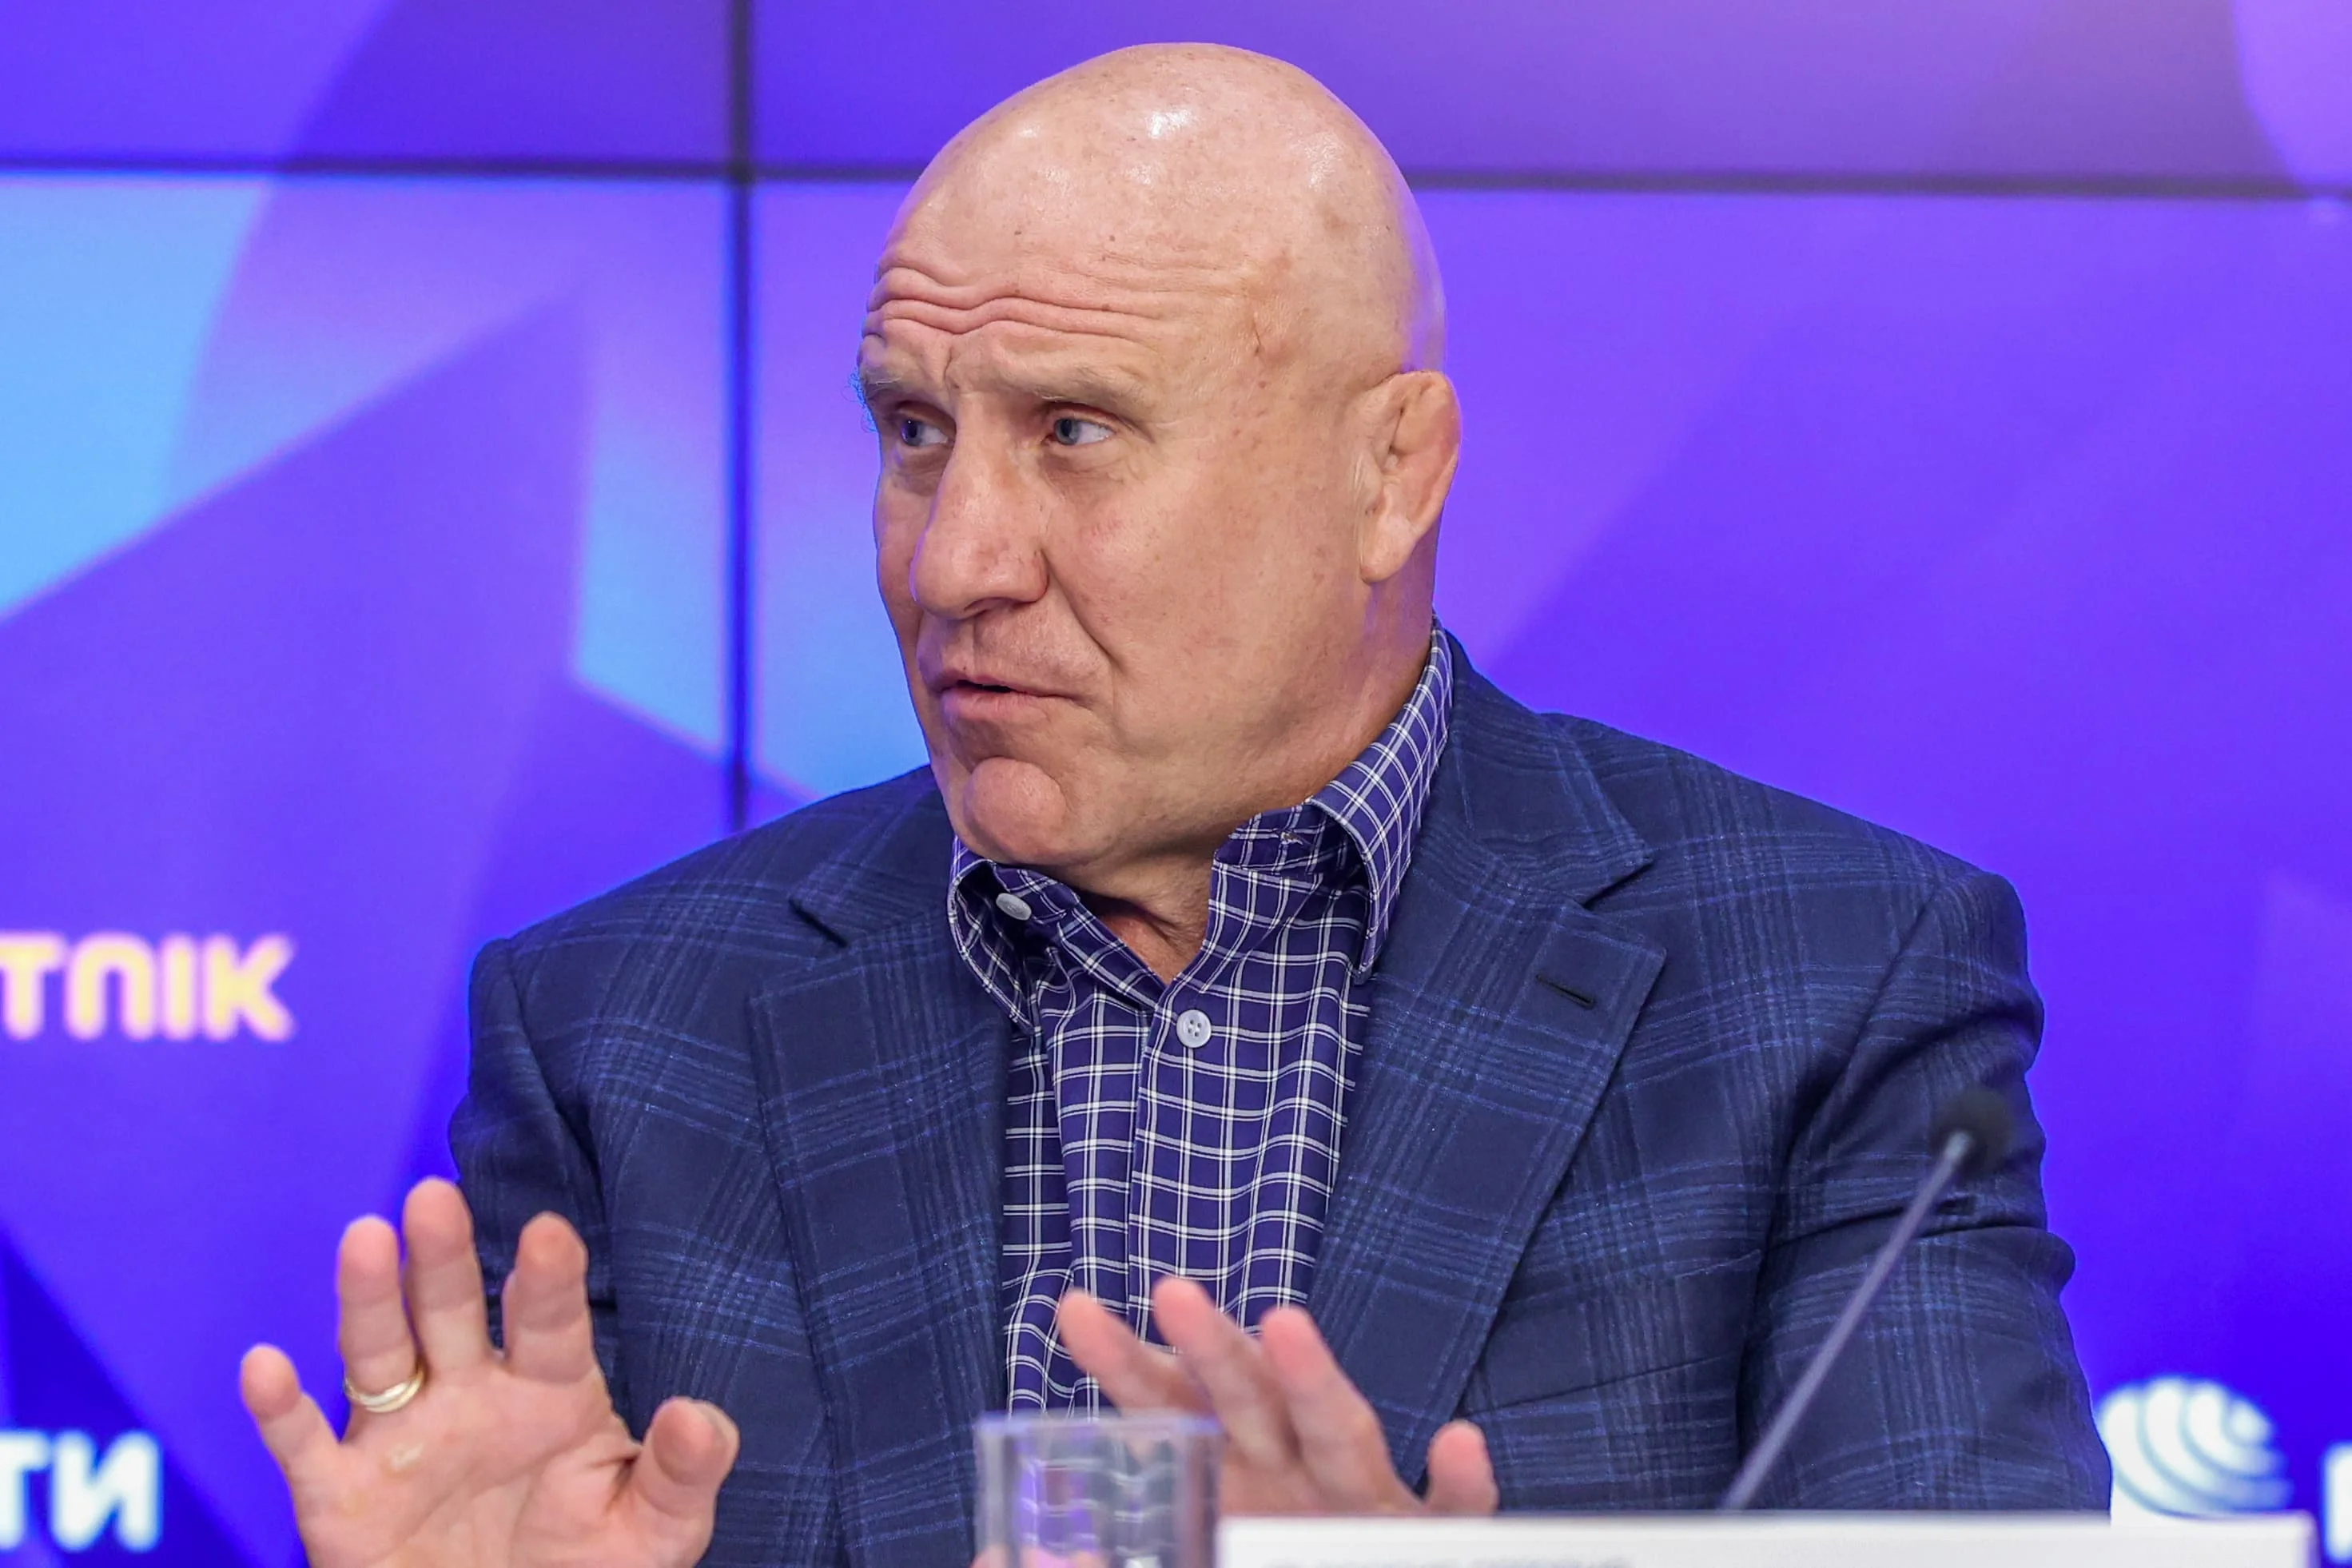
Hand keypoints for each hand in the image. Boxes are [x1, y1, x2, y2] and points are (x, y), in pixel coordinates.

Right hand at [240, 1179, 738, 1567]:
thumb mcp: (652, 1532)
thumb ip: (680, 1474)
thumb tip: (699, 1416)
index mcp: (549, 1392)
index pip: (551, 1324)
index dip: (548, 1279)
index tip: (548, 1233)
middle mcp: (469, 1397)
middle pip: (452, 1313)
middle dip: (444, 1258)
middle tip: (435, 1196)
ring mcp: (401, 1439)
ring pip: (377, 1355)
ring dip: (367, 1300)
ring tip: (364, 1238)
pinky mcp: (340, 1495)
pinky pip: (304, 1445)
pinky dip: (280, 1410)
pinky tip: (264, 1366)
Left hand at [1057, 1277, 1496, 1516]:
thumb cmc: (1262, 1558)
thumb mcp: (1178, 1548)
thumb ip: (1107, 1554)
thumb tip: (991, 1553)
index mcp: (1227, 1470)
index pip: (1167, 1403)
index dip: (1122, 1359)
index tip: (1070, 1308)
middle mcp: (1291, 1468)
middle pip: (1245, 1396)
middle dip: (1210, 1344)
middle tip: (1170, 1290)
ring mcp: (1363, 1499)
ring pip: (1340, 1430)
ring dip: (1314, 1378)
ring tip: (1287, 1325)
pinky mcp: (1427, 1537)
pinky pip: (1455, 1511)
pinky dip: (1461, 1479)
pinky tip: (1458, 1442)